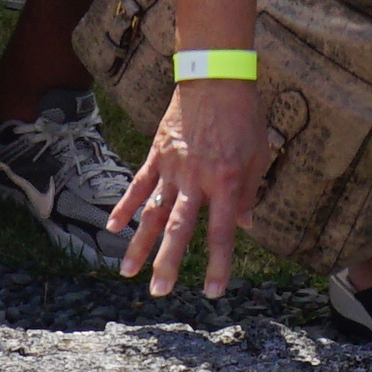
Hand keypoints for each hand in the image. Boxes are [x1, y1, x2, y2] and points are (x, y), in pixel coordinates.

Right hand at [109, 74, 265, 300]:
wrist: (215, 78)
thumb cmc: (243, 117)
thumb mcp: (258, 155)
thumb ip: (251, 193)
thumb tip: (245, 224)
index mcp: (227, 183)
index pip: (221, 232)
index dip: (218, 264)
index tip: (213, 291)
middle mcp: (197, 180)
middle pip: (179, 229)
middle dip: (168, 263)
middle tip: (159, 292)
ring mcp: (173, 168)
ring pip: (153, 212)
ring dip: (140, 244)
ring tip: (128, 272)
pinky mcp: (157, 155)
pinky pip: (139, 185)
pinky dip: (125, 206)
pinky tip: (113, 227)